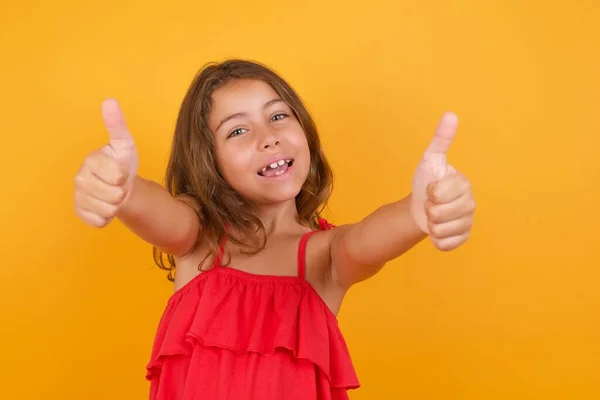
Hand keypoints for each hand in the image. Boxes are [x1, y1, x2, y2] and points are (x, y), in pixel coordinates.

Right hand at [74, 99, 138, 226]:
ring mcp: (78, 196)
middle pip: (114, 195)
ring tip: (113, 193)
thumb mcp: (124, 144)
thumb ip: (117, 125)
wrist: (120, 186)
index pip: (118, 176)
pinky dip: (108, 217)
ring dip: (117, 204)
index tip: (120, 170)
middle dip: (122, 191)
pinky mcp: (80, 213)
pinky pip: (100, 222)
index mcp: (90, 160)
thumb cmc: (122, 163)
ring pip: (109, 209)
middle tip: (118, 184)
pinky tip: (105, 205)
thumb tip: (110, 101)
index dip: (125, 176)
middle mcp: (79, 178)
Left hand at [410, 112, 475, 250]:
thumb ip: (441, 139)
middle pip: (439, 214)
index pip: (439, 194)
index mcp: (464, 184)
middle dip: (428, 209)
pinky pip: (445, 244)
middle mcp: (471, 203)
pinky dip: (436, 239)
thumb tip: (450, 114)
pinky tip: (438, 230)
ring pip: (440, 230)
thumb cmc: (426, 181)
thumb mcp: (431, 159)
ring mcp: (468, 222)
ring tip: (434, 215)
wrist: (420, 206)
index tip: (431, 188)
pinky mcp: (462, 238)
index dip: (429, 192)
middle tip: (432, 203)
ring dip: (431, 224)